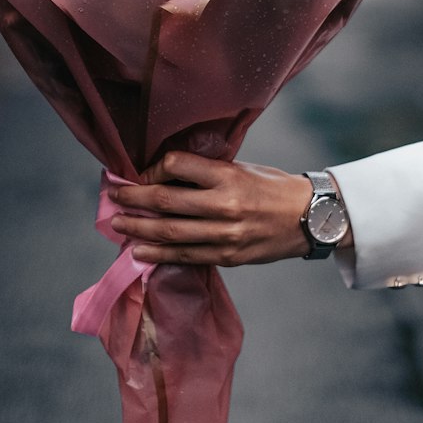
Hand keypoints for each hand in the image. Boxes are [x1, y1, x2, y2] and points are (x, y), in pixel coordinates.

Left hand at [109, 153, 350, 266]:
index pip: (177, 166)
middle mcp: (225, 204)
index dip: (153, 169)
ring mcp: (225, 234)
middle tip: (113, 197)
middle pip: (166, 202)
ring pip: (170, 232)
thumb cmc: (272, 186)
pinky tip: (139, 250)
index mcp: (228, 175)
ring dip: (138, 228)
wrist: (309, 217)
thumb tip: (165, 176)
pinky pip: (186, 256)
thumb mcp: (242, 168)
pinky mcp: (227, 256)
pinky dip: (158, 254)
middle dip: (134, 199)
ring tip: (117, 224)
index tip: (141, 174)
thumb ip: (207, 173)